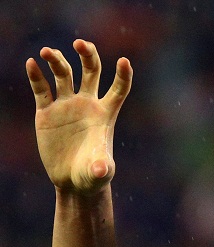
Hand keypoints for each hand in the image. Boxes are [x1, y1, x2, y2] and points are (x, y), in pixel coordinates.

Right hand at [26, 39, 131, 193]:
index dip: (123, 75)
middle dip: (87, 54)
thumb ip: (102, 168)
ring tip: (46, 52)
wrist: (72, 181)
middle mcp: (87, 104)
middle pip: (91, 70)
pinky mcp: (46, 112)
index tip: (124, 61)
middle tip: (80, 43)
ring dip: (56, 60)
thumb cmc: (92, 175)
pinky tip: (32, 64)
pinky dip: (36, 76)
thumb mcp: (99, 173)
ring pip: (64, 74)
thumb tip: (101, 170)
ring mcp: (66, 105)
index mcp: (106, 114)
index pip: (119, 89)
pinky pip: (41, 88)